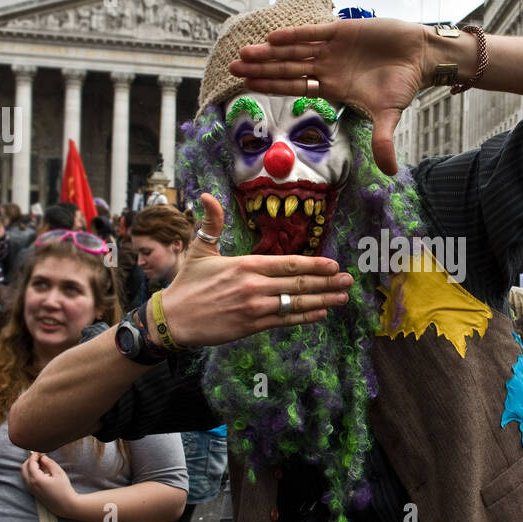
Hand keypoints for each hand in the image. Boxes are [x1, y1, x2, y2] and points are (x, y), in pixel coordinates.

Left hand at [21, 452, 78, 518]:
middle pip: (24, 468)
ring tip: (42, 464)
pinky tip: (41, 472)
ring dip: (30, 467)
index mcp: (36, 479)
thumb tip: (42, 457)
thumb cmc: (64, 489)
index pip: (30, 463)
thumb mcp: (59, 473)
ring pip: (24, 474)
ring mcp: (30, 489)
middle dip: (30, 460)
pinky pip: (27, 480)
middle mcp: (30, 484)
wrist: (65, 505)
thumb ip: (49, 463)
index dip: (34, 455)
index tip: (39, 451)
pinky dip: (30, 473)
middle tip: (39, 457)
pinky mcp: (33, 492)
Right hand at [154, 194, 353, 348]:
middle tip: (348, 281)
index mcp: (245, 265)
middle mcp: (254, 286)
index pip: (287, 264)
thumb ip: (211, 223)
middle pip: (298, 284)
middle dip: (326, 282)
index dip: (314, 265)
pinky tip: (321, 313)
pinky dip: (305, 317)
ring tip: (342, 297)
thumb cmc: (188, 284)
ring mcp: (255, 308)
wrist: (174, 319)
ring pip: (296, 304)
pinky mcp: (252, 326)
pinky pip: (285, 320)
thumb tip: (205, 195)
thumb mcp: (199, 249)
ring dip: (323, 300)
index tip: (333, 264)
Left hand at [229, 17, 430, 174]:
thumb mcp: (390, 115)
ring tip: (245, 52)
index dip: (271, 86)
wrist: (419, 56)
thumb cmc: (403, 84)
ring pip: (294, 50)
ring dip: (270, 51)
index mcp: (332, 87)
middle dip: (261, 67)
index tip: (247, 86)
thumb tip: (390, 172)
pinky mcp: (341, 30)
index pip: (294, 87)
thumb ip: (384, 140)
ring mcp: (332, 48)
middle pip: (287, 68)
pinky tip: (273, 38)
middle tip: (233, 67)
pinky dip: (295, 35)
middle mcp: (327, 67)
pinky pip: (313, 32)